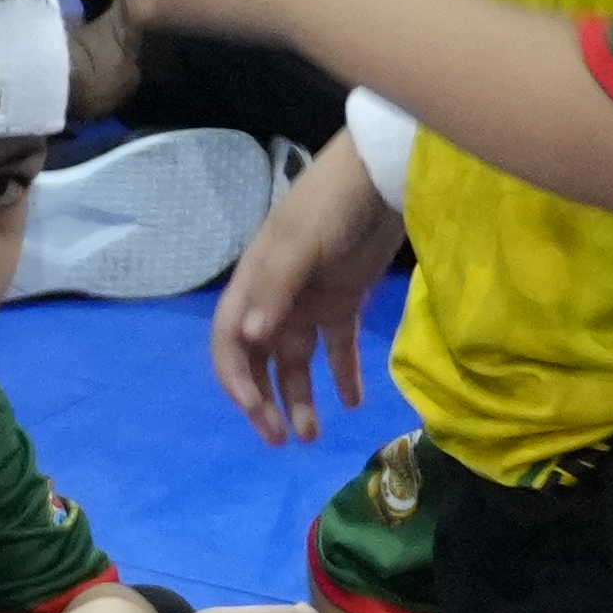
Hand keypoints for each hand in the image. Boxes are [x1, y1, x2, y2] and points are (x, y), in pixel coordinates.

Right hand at [210, 138, 400, 445]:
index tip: (258, 409)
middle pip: (261, 362)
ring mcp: (309, 303)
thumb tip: (253, 339)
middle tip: (284, 438)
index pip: (231, 344)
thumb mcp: (300, 243)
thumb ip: (277, 289)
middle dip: (267, 403)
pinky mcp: (345, 300)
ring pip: (297, 363)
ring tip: (314, 436)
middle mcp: (275, 302)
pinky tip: (352, 404)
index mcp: (253, 286)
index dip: (238, 380)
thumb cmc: (330, 204)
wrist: (381, 174)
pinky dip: (344, 375)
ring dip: (302, 398)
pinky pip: (338, 347)